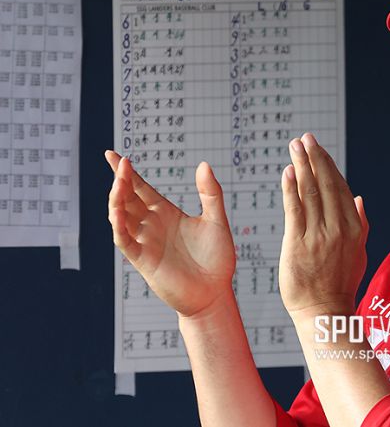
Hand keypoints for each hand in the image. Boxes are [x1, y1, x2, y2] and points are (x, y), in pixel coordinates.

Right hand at [105, 150, 236, 317]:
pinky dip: (119, 226)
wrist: (215, 293)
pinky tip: (118, 212)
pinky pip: (125, 241)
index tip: (114, 155)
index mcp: (166, 213)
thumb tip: (204, 164)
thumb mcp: (217, 220)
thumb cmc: (217, 258)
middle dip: (120, 180)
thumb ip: (210, 193)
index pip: (140, 188)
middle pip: (127, 198)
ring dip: (117, 200)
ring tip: (119, 182)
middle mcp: (151, 225)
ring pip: (121, 217)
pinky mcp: (143, 260)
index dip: (127, 172)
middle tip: (119, 162)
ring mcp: (145, 242)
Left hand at [279, 133, 367, 318]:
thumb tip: (360, 197)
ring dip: (302, 167)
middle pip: (326, 185)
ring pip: (311, 194)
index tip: (318, 148)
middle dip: (315, 158)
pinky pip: (295, 211)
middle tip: (305, 138)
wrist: (324, 312)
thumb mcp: (359, 252)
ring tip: (294, 147)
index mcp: (354, 228)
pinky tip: (287, 173)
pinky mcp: (298, 245)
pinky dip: (291, 190)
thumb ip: (360, 223)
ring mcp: (319, 236)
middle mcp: (338, 228)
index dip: (328, 166)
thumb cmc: (340, 283)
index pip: (340, 189)